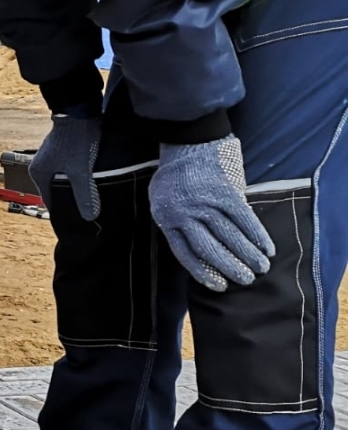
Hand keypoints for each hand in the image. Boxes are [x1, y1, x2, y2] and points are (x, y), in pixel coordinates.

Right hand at [29, 113, 102, 219]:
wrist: (79, 110)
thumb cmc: (75, 141)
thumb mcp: (81, 171)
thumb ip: (84, 195)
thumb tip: (89, 218)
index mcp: (39, 173)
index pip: (50, 200)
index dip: (63, 210)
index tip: (77, 219)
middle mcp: (40, 165)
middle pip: (56, 189)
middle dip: (70, 198)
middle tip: (87, 207)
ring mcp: (50, 155)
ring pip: (62, 178)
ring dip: (75, 185)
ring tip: (91, 192)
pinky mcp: (61, 148)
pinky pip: (67, 168)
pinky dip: (76, 173)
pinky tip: (89, 176)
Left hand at [149, 135, 274, 290]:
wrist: (187, 144)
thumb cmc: (174, 178)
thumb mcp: (162, 201)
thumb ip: (176, 225)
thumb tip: (196, 252)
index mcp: (166, 218)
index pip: (185, 253)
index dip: (203, 272)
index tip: (220, 286)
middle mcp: (185, 213)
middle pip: (210, 248)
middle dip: (230, 267)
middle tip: (246, 280)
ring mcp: (206, 202)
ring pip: (230, 235)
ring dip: (248, 254)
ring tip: (261, 267)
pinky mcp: (225, 191)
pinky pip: (245, 218)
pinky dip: (258, 234)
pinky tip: (267, 247)